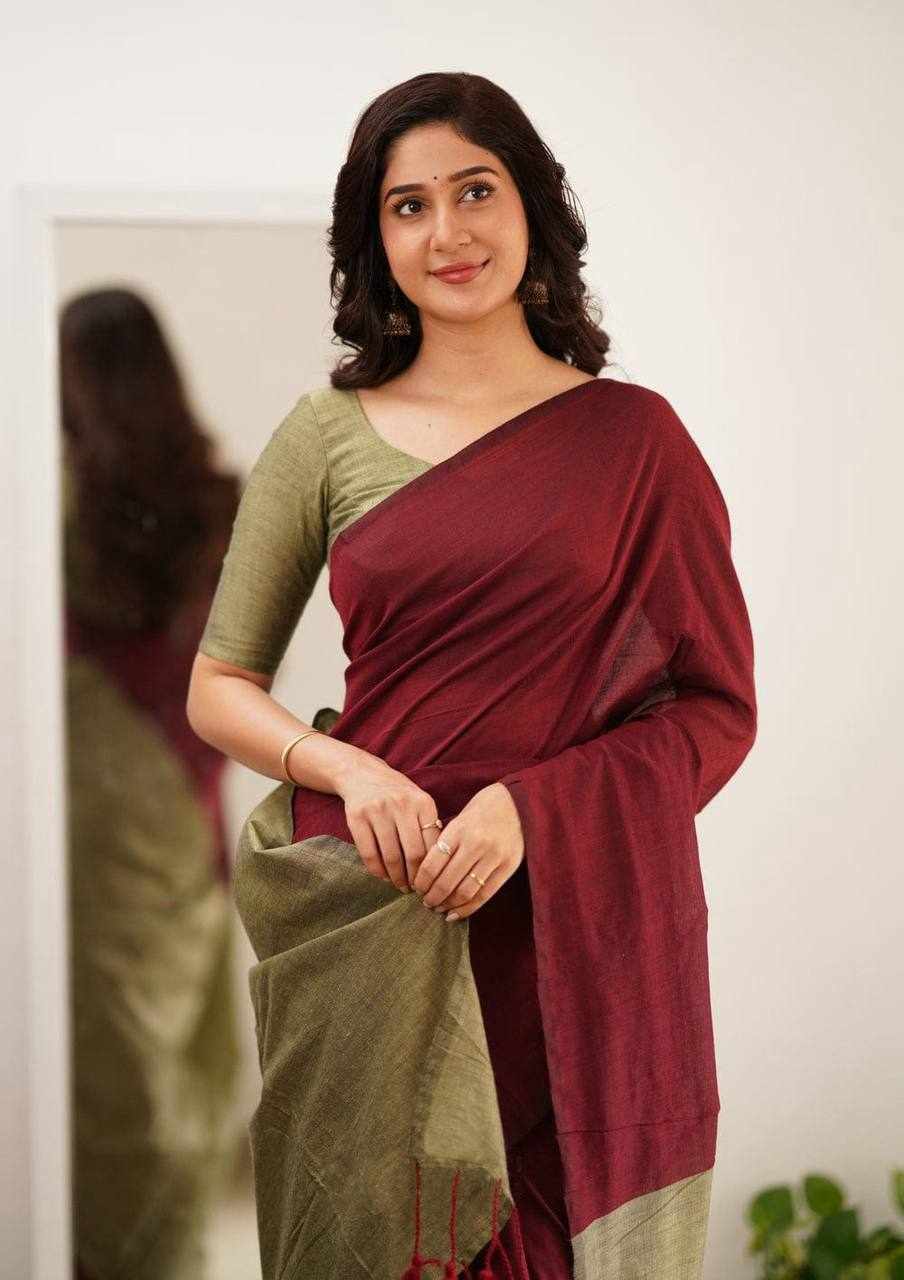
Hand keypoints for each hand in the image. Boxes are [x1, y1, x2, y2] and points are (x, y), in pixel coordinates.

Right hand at [336, 752, 439, 892]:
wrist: (362, 774)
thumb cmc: (397, 794)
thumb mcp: (419, 802)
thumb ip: (429, 827)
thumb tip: (439, 865)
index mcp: (422, 803)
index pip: (432, 845)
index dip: (433, 869)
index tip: (432, 882)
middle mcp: (401, 805)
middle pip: (413, 854)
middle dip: (415, 878)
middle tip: (416, 890)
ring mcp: (377, 810)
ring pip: (390, 857)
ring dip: (396, 878)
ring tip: (401, 886)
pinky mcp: (357, 817)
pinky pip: (369, 853)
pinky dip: (377, 870)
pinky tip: (384, 876)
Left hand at [412, 783, 523, 920]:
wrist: (518, 802)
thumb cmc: (483, 809)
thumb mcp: (460, 818)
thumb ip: (445, 842)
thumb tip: (425, 872)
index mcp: (459, 829)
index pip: (433, 863)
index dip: (421, 881)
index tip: (416, 888)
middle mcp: (476, 844)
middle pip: (447, 881)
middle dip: (432, 897)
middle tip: (425, 902)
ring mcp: (494, 857)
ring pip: (464, 892)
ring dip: (447, 905)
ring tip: (439, 908)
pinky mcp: (508, 867)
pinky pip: (484, 895)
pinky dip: (467, 909)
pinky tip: (455, 914)